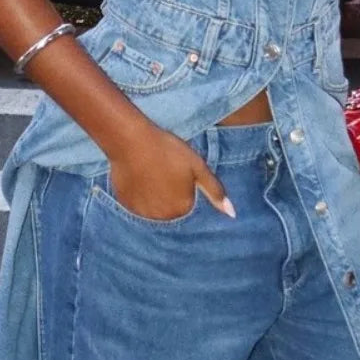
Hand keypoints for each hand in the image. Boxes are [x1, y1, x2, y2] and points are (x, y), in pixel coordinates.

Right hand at [107, 122, 235, 220]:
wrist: (131, 141)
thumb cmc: (167, 151)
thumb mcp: (197, 167)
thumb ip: (215, 191)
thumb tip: (232, 214)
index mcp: (183, 208)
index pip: (188, 206)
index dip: (184, 187)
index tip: (176, 173)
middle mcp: (164, 217)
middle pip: (171, 211)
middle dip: (170, 195)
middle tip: (163, 172)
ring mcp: (144, 214)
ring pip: (155, 210)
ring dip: (155, 198)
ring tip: (151, 175)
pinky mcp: (128, 207)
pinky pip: (138, 207)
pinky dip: (139, 197)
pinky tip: (139, 179)